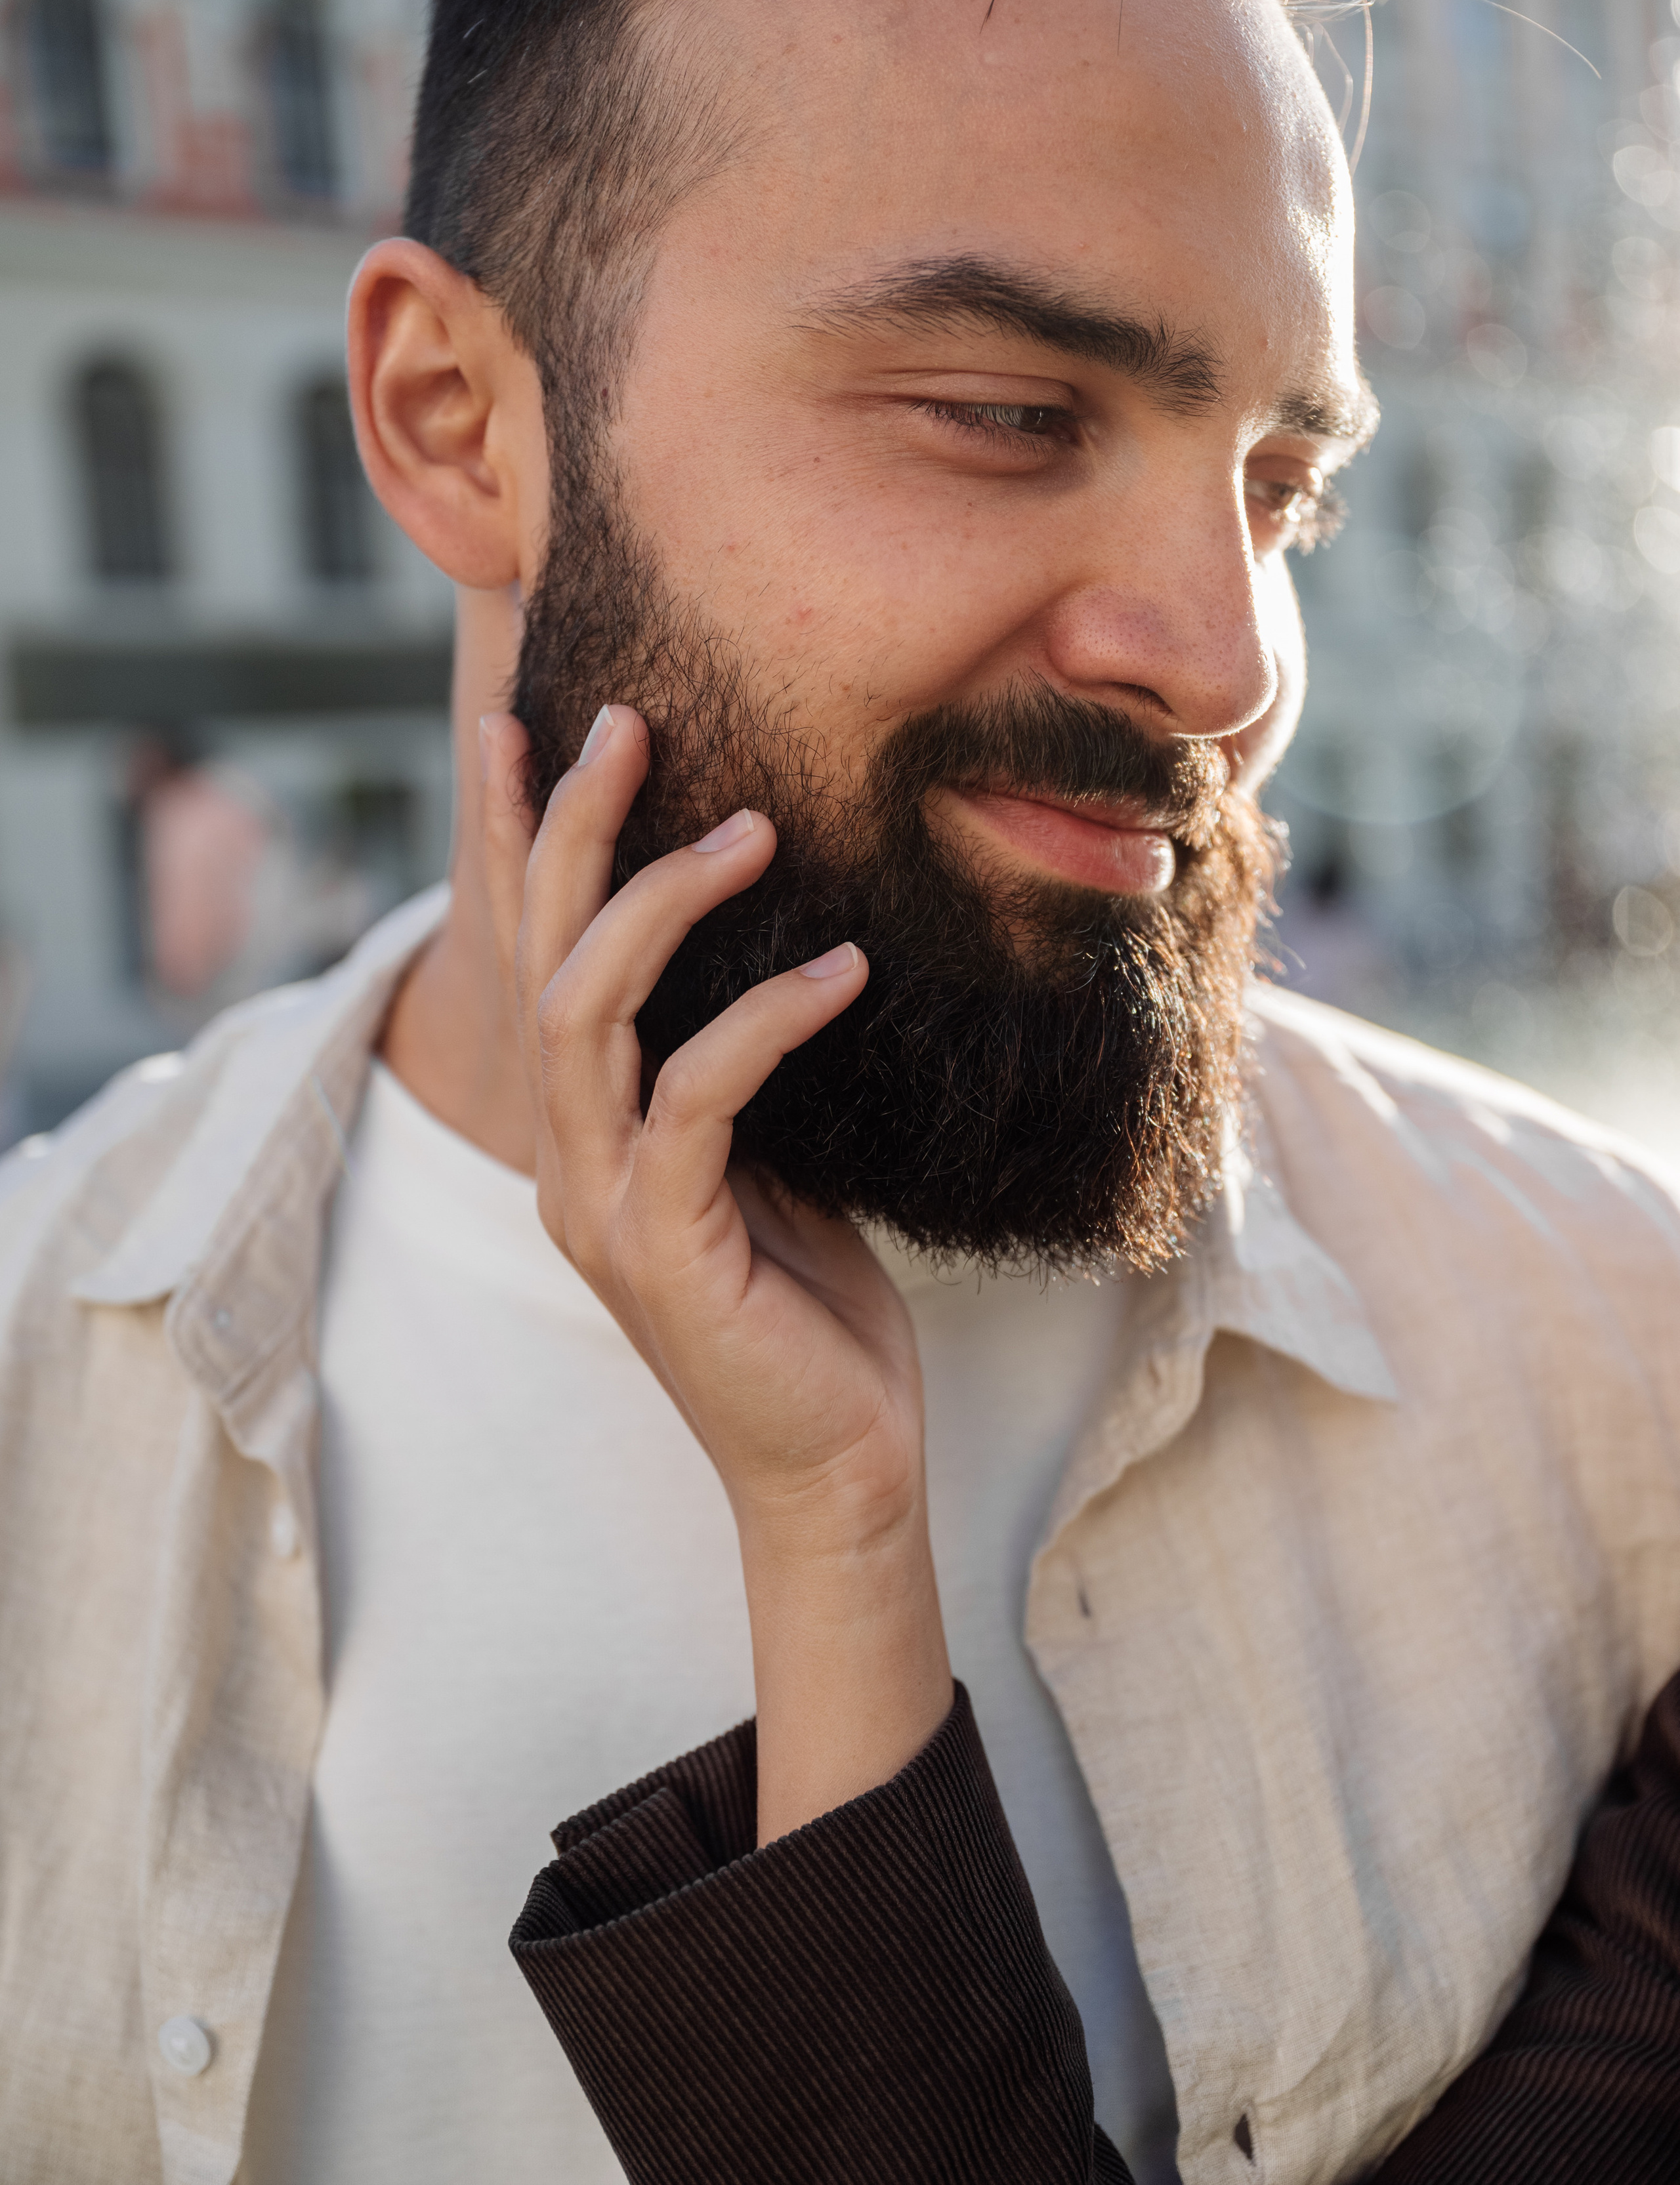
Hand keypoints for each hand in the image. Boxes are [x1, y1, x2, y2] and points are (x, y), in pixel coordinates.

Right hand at [481, 703, 952, 1839]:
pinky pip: (699, 1097)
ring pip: (588, 1014)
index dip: (522, 843)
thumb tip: (789, 947)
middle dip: (570, 831)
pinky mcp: (666, 1246)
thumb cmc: (811, 1311)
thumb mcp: (770, 1163)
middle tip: (626, 722)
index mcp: (585, 1134)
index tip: (531, 727)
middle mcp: (569, 1160)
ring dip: (662, 906)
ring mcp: (605, 1204)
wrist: (837, 1469)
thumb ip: (739, 1073)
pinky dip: (766, 1019)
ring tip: (753, 828)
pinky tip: (842, 969)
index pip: (536, 959)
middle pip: (542, 958)